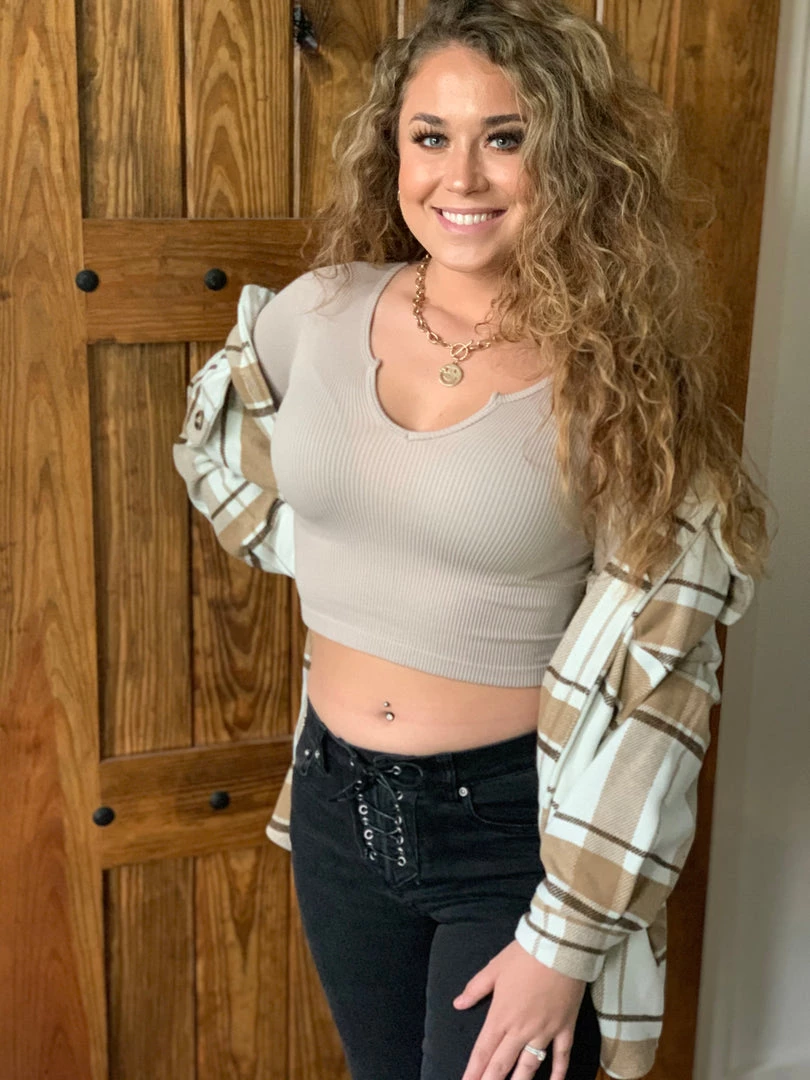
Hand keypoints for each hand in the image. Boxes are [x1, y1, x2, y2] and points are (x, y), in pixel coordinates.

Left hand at [454, 939, 586, 1079]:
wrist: (559, 947)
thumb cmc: (524, 956)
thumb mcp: (494, 968)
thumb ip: (475, 988)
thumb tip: (457, 1004)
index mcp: (500, 1015)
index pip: (483, 1050)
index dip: (473, 1071)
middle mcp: (520, 1030)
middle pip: (502, 1064)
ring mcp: (544, 1032)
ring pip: (529, 1066)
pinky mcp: (564, 1028)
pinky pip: (561, 1056)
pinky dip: (558, 1073)